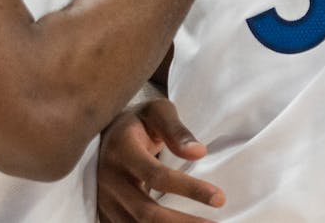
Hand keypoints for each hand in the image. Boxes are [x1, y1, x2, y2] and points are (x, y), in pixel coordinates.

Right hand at [98, 99, 223, 222]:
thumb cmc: (140, 121)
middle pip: (146, 212)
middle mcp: (110, 179)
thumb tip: (199, 152)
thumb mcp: (158, 112)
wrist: (107, 133)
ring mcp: (105, 200)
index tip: (219, 198)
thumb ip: (176, 130)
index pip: (157, 175)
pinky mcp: (107, 214)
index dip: (189, 189)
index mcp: (122, 149)